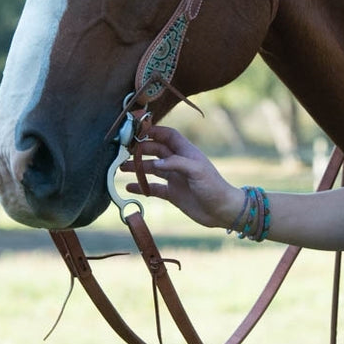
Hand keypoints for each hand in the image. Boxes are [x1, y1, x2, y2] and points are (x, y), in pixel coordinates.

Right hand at [121, 124, 241, 228]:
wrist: (222, 211)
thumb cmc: (214, 187)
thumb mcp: (197, 171)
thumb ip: (176, 164)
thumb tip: (155, 163)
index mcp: (186, 152)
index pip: (168, 135)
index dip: (154, 131)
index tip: (137, 132)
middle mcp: (178, 163)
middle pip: (155, 151)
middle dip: (140, 150)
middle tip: (123, 153)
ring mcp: (174, 178)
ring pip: (151, 169)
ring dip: (137, 167)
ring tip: (121, 168)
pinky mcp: (172, 194)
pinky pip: (153, 188)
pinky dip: (141, 187)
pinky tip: (128, 187)